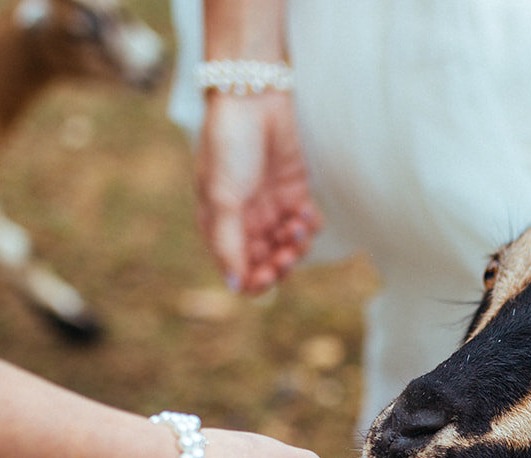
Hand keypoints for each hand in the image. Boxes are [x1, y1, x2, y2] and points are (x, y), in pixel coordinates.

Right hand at [194, 91, 320, 293]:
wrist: (253, 99)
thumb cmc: (228, 144)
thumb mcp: (222, 197)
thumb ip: (228, 243)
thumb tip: (234, 286)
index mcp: (219, 227)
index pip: (240, 272)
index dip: (257, 281)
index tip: (270, 272)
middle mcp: (244, 222)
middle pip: (267, 264)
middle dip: (281, 264)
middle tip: (288, 252)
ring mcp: (270, 209)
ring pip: (289, 248)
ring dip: (297, 245)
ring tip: (297, 225)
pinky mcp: (294, 193)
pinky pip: (306, 225)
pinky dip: (310, 226)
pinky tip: (306, 213)